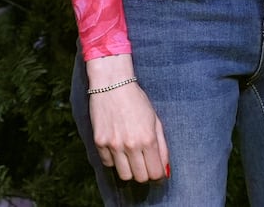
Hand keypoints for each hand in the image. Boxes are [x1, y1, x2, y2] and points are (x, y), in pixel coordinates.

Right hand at [86, 58, 168, 182]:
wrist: (113, 87)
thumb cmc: (138, 102)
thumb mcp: (155, 121)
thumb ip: (162, 146)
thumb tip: (165, 167)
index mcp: (148, 139)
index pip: (155, 172)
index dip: (159, 175)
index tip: (159, 172)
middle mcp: (130, 145)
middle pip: (140, 177)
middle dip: (146, 174)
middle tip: (147, 165)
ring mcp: (113, 146)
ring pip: (124, 175)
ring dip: (131, 170)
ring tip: (133, 158)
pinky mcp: (99, 144)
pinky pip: (108, 164)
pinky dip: (115, 161)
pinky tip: (119, 148)